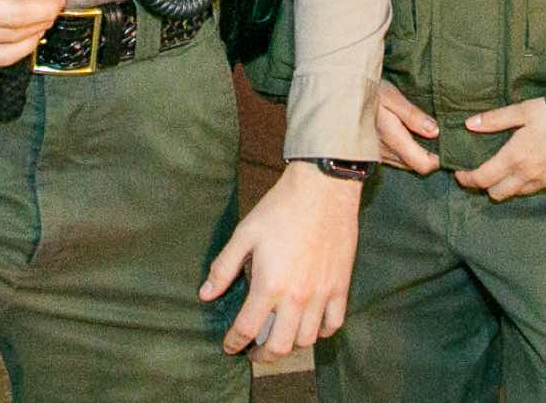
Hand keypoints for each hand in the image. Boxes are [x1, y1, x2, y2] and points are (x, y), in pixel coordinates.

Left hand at [200, 161, 361, 361]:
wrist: (323, 189)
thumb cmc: (280, 208)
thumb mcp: (244, 234)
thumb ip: (223, 267)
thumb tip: (205, 294)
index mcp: (269, 285)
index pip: (247, 329)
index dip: (233, 342)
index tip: (229, 346)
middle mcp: (297, 296)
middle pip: (279, 346)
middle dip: (261, 356)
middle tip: (253, 352)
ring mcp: (322, 294)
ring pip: (306, 339)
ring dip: (289, 345)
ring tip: (279, 338)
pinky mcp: (341, 285)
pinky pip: (334, 323)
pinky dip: (321, 332)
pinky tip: (310, 325)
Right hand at [376, 80, 439, 173]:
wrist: (341, 95)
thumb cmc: (368, 91)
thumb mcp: (391, 97)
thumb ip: (412, 115)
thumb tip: (436, 131)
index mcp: (393, 139)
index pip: (423, 164)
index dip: (439, 160)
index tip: (447, 145)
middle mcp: (386, 152)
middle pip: (417, 166)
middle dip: (430, 155)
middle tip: (439, 136)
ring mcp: (379, 154)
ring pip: (406, 163)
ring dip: (417, 152)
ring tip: (425, 134)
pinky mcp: (374, 152)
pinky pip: (396, 158)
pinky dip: (406, 150)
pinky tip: (408, 134)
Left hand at [454, 97, 545, 201]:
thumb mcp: (523, 110)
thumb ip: (495, 119)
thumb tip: (469, 124)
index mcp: (515, 157)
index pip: (483, 179)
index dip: (468, 179)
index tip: (461, 174)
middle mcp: (528, 175)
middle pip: (497, 194)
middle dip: (487, 186)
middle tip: (483, 173)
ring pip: (518, 193)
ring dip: (508, 185)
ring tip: (506, 170)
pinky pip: (538, 189)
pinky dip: (530, 183)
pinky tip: (531, 168)